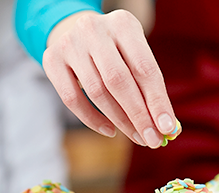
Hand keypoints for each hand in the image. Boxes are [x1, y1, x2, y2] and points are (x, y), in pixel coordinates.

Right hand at [43, 9, 175, 148]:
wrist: (78, 32)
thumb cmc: (117, 51)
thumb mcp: (135, 55)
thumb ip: (149, 86)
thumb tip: (163, 125)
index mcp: (123, 24)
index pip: (144, 68)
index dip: (157, 101)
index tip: (167, 128)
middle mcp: (94, 29)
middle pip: (119, 81)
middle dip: (138, 116)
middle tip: (152, 140)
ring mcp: (69, 43)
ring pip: (97, 92)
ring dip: (120, 121)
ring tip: (136, 136)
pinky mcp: (51, 59)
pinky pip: (72, 99)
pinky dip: (93, 119)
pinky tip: (110, 130)